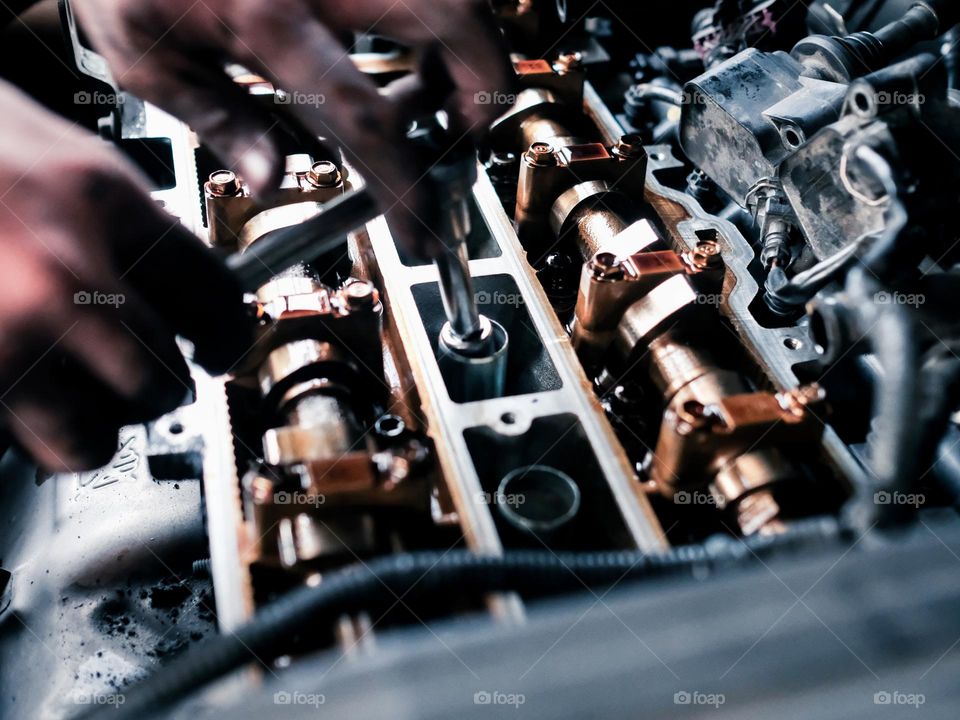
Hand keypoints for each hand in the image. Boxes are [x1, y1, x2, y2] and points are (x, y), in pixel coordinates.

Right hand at [0, 82, 249, 470]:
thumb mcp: (61, 156)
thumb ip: (129, 226)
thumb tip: (182, 289)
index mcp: (101, 203)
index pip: (215, 297)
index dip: (226, 333)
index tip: (219, 348)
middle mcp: (60, 274)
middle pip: (163, 380)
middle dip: (159, 385)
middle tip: (146, 375)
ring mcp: (0, 337)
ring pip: (93, 437)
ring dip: (94, 426)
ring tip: (78, 397)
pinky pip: (18, 441)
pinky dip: (27, 429)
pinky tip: (20, 389)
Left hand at [71, 0, 511, 257]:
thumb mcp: (148, 56)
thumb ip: (220, 119)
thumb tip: (272, 180)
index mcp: (268, 19)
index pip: (366, 115)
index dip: (406, 181)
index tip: (420, 226)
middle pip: (454, 20)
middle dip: (484, 87)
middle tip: (463, 135)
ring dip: (464, 50)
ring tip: (430, 95)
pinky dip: (434, 22)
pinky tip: (404, 47)